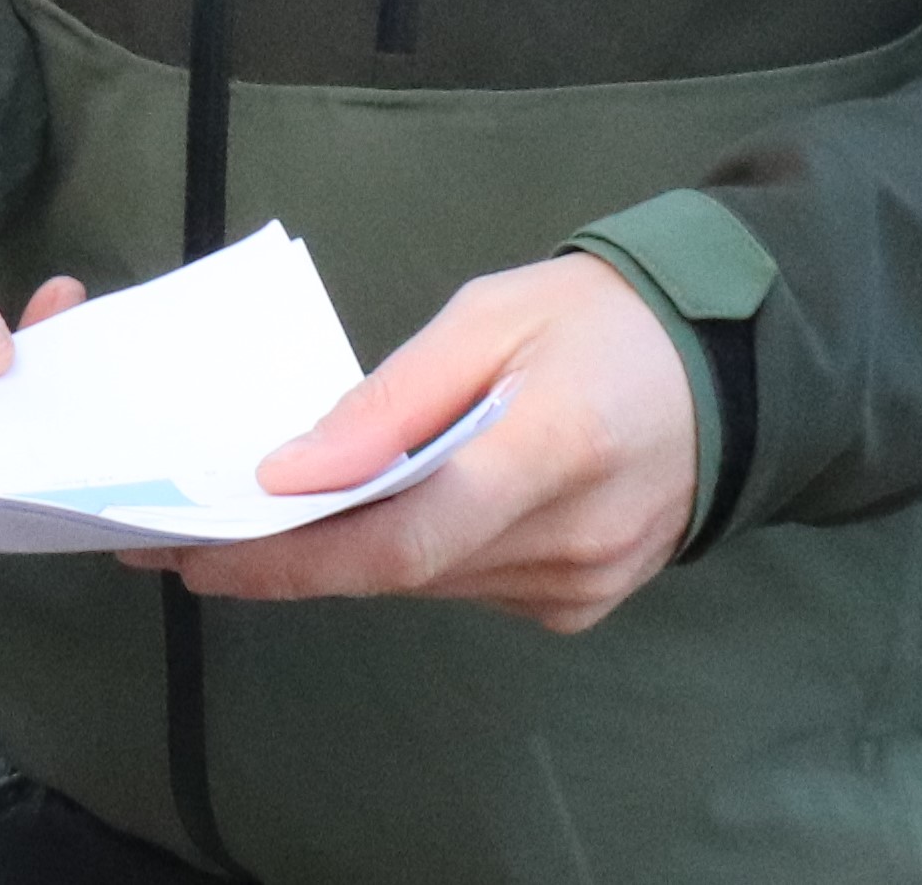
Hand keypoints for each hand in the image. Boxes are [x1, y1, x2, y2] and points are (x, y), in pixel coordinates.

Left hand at [136, 252, 695, 631]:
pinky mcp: (582, 605)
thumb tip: (293, 471)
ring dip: (349, 553)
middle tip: (194, 532)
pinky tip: (373, 513)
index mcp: (552, 453)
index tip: (200, 555)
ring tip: (266, 515)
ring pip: (428, 585)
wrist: (728, 366)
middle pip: (404, 570)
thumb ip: (392, 398)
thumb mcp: (490, 315)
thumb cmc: (600, 319)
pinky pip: (467, 587)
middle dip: (295, 554)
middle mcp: (571, 541)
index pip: (403, 539)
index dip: (295, 558)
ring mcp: (583, 586)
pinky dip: (413, 554)